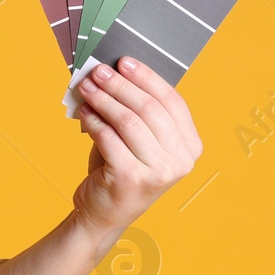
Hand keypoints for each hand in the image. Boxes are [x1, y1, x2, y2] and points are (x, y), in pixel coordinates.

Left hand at [72, 57, 201, 238]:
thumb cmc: (121, 168)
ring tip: (86, 88)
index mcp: (190, 146)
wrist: (104, 213)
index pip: (171, 101)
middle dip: (120, 85)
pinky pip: (108, 138)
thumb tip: (116, 70)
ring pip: (128, 121)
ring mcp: (158, 172)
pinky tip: (84, 112)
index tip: (124, 61)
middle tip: (98, 72)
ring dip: (103, 99)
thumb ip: (138, 110)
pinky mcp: (131, 179)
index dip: (147, 77)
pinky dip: (93, 120)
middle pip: (149, 108)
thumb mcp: (139, 140)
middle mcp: (181, 161)